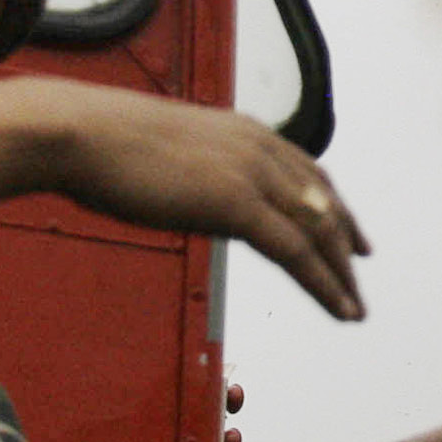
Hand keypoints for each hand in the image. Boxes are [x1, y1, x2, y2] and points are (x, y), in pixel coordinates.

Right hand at [16, 80, 368, 318]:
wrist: (79, 133)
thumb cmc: (103, 144)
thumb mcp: (166, 151)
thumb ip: (195, 169)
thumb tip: (193, 188)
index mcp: (243, 132)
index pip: (306, 171)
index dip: (332, 203)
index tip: (348, 230)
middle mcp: (259, 148)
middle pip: (322, 201)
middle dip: (346, 239)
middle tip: (361, 269)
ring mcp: (252, 174)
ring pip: (318, 230)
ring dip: (341, 272)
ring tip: (355, 306)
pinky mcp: (238, 203)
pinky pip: (297, 251)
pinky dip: (324, 283)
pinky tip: (339, 309)